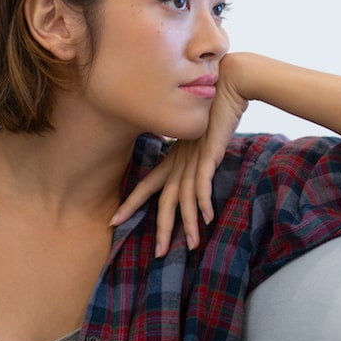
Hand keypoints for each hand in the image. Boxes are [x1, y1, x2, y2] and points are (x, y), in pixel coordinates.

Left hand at [110, 54, 247, 255]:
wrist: (227, 86)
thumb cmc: (213, 110)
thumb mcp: (197, 136)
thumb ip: (191, 154)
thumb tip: (190, 164)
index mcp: (172, 159)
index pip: (147, 186)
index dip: (131, 203)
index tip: (114, 220)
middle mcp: (178, 162)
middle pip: (163, 201)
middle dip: (160, 228)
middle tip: (157, 253)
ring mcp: (193, 160)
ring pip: (185, 200)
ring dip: (189, 225)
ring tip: (191, 246)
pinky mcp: (208, 156)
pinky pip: (203, 184)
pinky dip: (204, 202)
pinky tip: (207, 218)